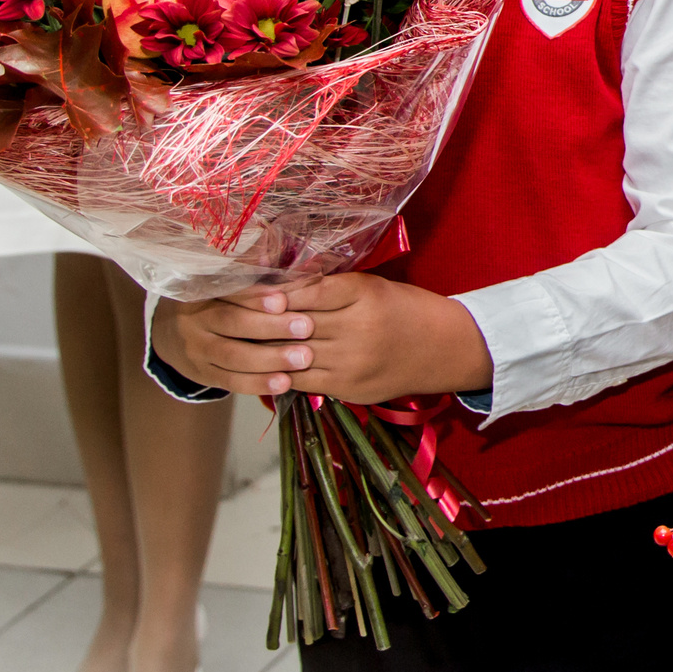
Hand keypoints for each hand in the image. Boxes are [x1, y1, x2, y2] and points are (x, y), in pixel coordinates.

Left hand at [159, 274, 492, 401]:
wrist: (447, 349)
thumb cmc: (408, 309)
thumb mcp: (374, 288)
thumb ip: (332, 287)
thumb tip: (282, 282)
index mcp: (364, 296)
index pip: (309, 292)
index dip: (275, 292)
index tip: (247, 287)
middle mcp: (357, 331)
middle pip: (294, 325)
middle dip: (258, 321)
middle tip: (225, 313)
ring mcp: (353, 364)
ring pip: (293, 357)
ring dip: (262, 350)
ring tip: (233, 341)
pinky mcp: (350, 389)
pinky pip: (304, 382)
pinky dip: (280, 374)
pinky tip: (261, 366)